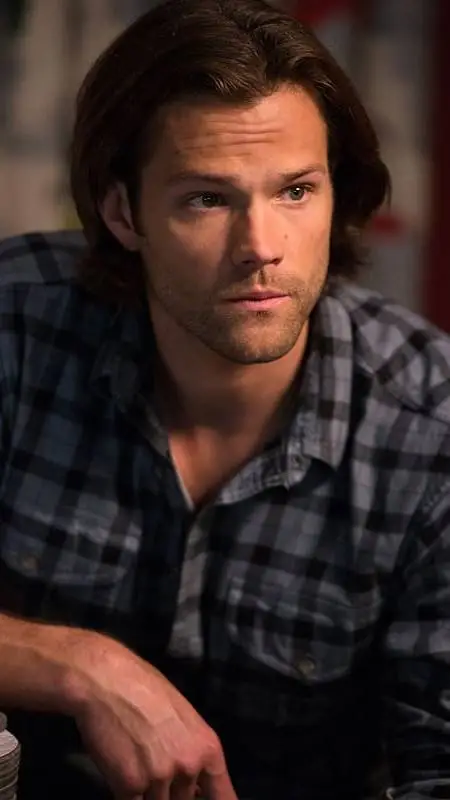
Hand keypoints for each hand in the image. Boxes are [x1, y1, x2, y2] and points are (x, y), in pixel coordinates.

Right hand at [63, 634, 236, 799]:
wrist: (107, 680)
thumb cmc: (144, 688)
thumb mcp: (183, 715)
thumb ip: (191, 749)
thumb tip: (194, 782)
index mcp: (207, 747)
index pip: (222, 794)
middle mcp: (189, 766)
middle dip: (173, 794)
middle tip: (156, 770)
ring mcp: (159, 778)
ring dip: (148, 793)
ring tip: (138, 764)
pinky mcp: (129, 786)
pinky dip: (127, 794)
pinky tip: (122, 777)